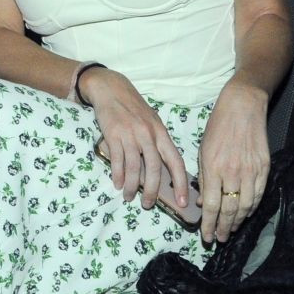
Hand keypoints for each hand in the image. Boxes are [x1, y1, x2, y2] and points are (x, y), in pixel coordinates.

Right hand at [80, 67, 190, 212]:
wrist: (111, 89)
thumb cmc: (133, 108)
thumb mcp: (151, 122)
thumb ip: (156, 143)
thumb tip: (159, 170)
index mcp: (161, 133)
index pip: (175, 161)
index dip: (180, 183)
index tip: (182, 201)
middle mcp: (148, 135)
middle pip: (154, 169)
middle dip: (152, 191)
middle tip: (148, 204)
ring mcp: (130, 135)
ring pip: (134, 169)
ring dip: (132, 187)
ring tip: (129, 197)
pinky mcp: (113, 135)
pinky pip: (118, 161)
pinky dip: (118, 176)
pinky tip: (117, 184)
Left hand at [196, 80, 270, 243]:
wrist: (243, 108)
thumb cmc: (218, 127)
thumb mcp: (203, 151)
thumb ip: (203, 178)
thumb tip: (204, 202)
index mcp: (214, 168)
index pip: (212, 205)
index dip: (209, 224)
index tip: (207, 236)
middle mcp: (233, 172)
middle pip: (229, 209)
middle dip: (223, 227)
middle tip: (219, 238)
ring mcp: (251, 171)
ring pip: (246, 205)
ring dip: (238, 221)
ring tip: (231, 230)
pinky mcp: (265, 167)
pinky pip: (259, 194)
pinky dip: (252, 208)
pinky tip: (245, 214)